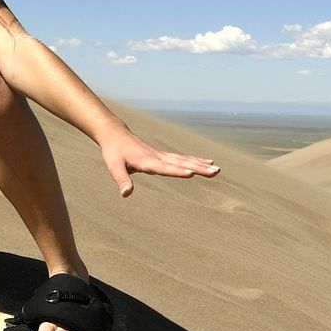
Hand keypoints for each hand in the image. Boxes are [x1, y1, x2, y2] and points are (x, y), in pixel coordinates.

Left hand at [99, 130, 220, 197]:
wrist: (116, 135)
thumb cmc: (114, 153)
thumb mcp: (114, 167)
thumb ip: (122, 180)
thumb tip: (126, 194)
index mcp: (147, 161)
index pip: (164, 168)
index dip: (177, 171)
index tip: (192, 173)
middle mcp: (158, 157)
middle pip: (182, 163)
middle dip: (199, 168)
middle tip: (216, 172)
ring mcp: (162, 155)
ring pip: (185, 160)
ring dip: (201, 165)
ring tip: (217, 170)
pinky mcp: (163, 155)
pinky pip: (182, 158)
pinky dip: (196, 160)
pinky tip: (207, 162)